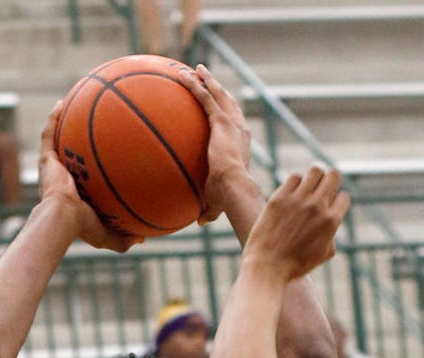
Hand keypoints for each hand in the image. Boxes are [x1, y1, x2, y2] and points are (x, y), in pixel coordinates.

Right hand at [37, 101, 138, 252]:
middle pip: (72, 154)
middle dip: (79, 141)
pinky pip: (48, 134)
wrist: (62, 217)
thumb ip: (125, 237)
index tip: (106, 157)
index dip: (92, 167)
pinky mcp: (46, 160)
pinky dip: (53, 118)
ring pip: (58, 141)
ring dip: (63, 123)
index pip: (85, 178)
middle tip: (93, 127)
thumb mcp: (109, 235)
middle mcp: (63, 179)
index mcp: (76, 194)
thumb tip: (143, 239)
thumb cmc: (84, 227)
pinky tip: (61, 103)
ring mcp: (53, 168)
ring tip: (73, 105)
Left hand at [177, 64, 250, 223]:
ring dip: (207, 80)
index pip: (235, 124)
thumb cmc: (228, 198)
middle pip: (229, 102)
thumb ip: (209, 208)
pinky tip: (182, 76)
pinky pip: (204, 97)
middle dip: (219, 89)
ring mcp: (231, 122)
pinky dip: (194, 85)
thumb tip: (200, 222)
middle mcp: (239, 129)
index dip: (229, 114)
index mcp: (241, 145)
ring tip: (196, 69)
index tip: (222, 108)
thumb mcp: (217, 202)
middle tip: (208, 79)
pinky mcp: (220, 120)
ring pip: (218, 94)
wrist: (234, 187)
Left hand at [243, 166, 349, 282]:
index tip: (328, 209)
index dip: (336, 203)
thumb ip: (331, 234)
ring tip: (306, 189)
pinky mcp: (280, 197)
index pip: (343, 197)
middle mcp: (317, 206)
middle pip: (333, 175)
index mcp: (331, 221)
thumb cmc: (295, 266)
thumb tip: (331, 219)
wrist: (268, 267)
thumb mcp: (322, 255)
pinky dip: (295, 183)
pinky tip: (291, 195)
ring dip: (313, 178)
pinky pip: (294, 177)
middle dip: (329, 181)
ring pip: (315, 170)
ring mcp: (298, 200)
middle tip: (320, 191)